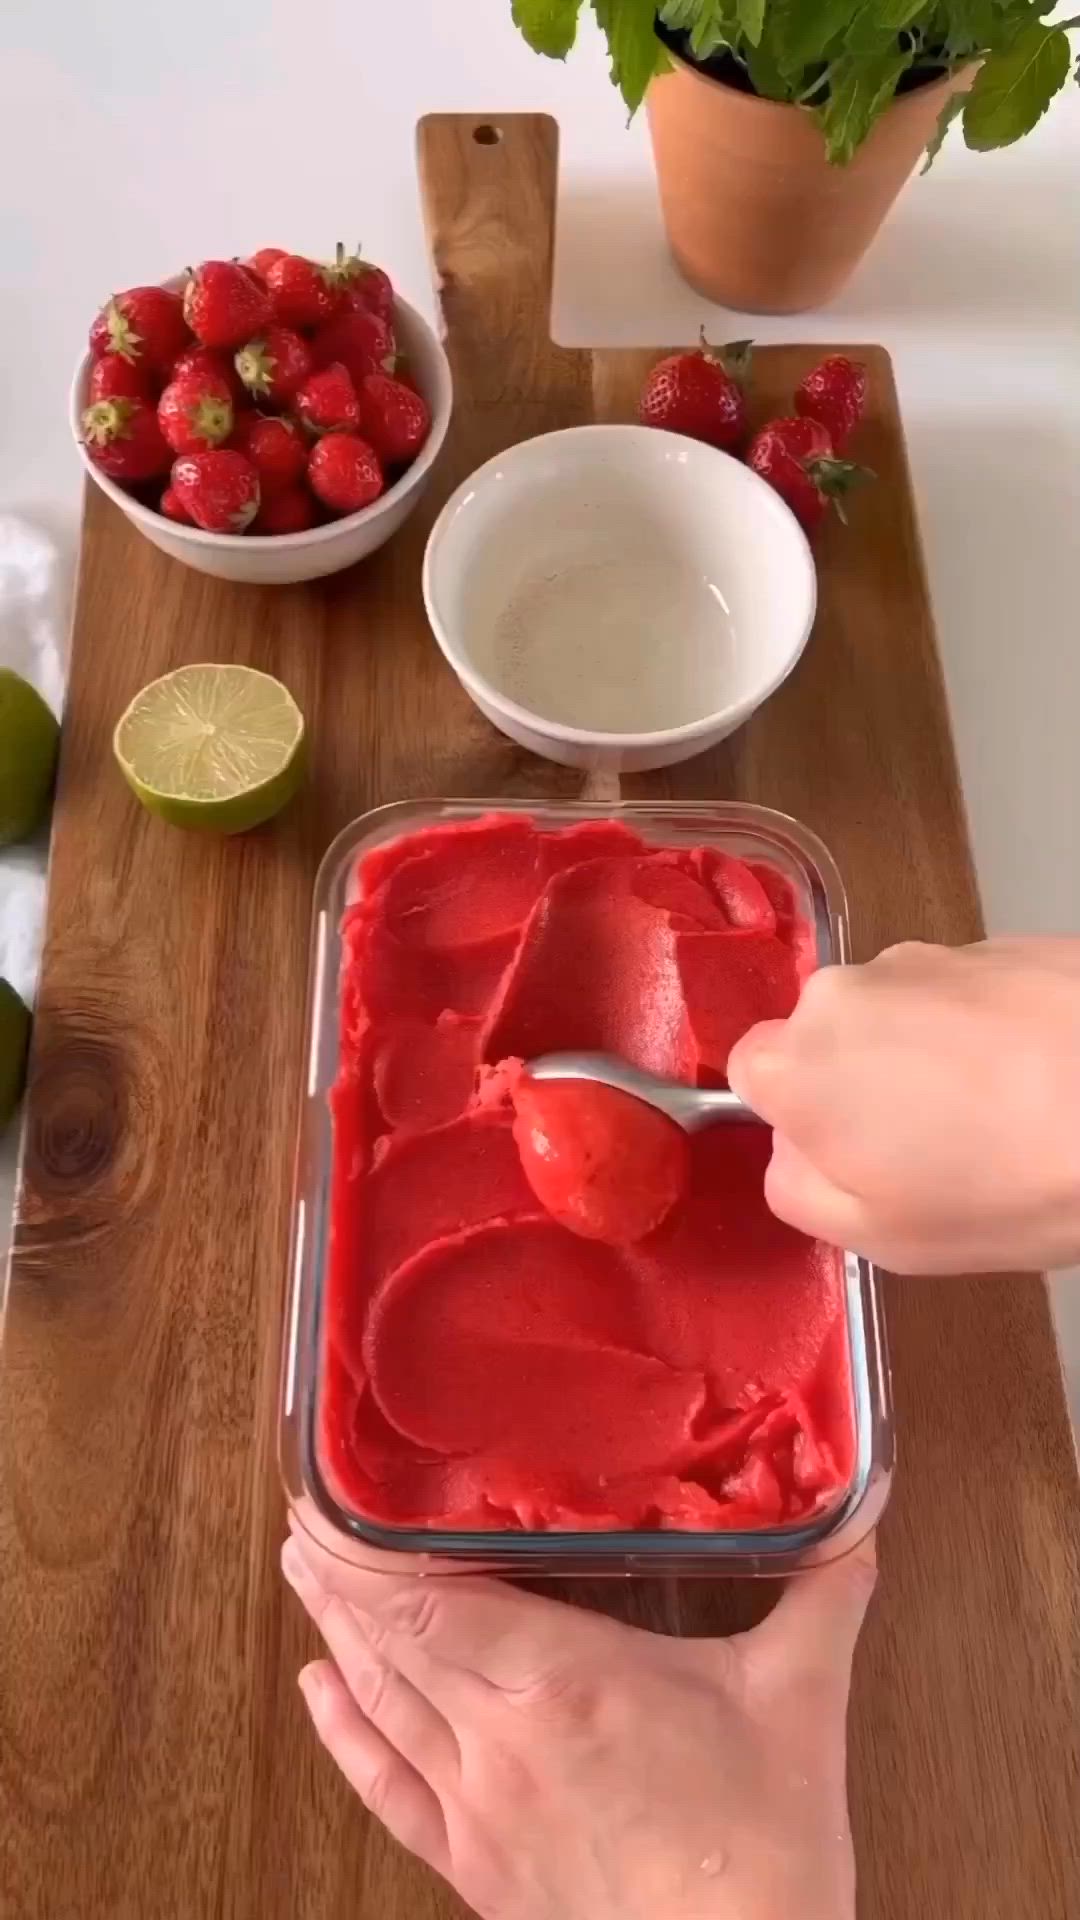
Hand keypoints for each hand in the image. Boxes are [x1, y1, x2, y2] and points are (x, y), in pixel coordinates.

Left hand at [282, 1522, 874, 1919]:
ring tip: (300, 1575)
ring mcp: (479, 1810)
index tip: (329, 1500)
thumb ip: (823, 1592)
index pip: (424, 1602)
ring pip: (379, 1704)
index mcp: (560, 1682)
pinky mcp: (480, 1869)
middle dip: (336, 1575)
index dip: (362, 1551)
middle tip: (304, 1517)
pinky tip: (319, 1697)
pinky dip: (345, 1736)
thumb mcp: (800, 1696)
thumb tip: (856, 1521)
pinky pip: (388, 1791)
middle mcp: (498, 1741)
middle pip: (387, 1642)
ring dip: (333, 1635)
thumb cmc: (763, 1850)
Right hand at [728, 937, 1079, 1273]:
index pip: (750, 1076)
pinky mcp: (996, 944)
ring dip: (931, 1060)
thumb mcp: (884, 1236)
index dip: (803, 1121)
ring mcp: (922, 958)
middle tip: (936, 1148)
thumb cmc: (1012, 1181)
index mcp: (795, 1064)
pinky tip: (1038, 1081)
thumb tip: (794, 1154)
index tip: (859, 1157)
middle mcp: (843, 992)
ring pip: (898, 1017)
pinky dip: (987, 1034)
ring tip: (1002, 1116)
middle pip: (828, 1040)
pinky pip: (964, 998)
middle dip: (867, 1087)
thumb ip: (803, 1191)